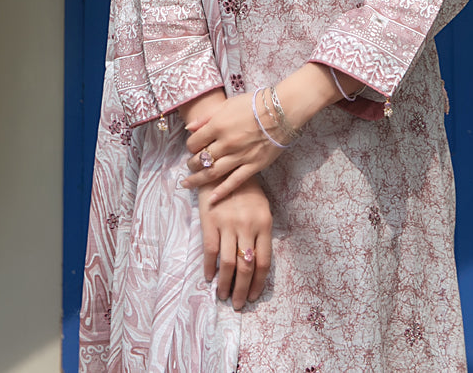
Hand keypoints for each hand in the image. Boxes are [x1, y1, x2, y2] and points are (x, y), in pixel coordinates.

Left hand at [182, 90, 278, 200]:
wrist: (281, 111)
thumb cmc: (254, 104)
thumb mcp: (227, 104)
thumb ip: (206, 117)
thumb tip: (189, 128)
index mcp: (218, 125)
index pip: (194, 142)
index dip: (190, 146)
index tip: (192, 148)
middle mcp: (226, 143)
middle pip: (201, 160)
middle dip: (192, 164)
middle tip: (190, 166)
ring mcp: (239, 156)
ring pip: (213, 173)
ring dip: (198, 180)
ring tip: (189, 183)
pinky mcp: (253, 166)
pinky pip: (234, 182)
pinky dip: (222, 191)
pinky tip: (212, 199)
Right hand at [198, 178, 272, 310]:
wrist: (222, 167)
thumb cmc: (245, 189)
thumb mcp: (262, 208)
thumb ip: (261, 233)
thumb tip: (257, 264)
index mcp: (263, 224)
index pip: (264, 262)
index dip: (258, 283)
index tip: (253, 296)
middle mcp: (247, 226)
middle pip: (246, 267)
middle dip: (242, 290)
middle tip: (238, 304)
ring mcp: (228, 224)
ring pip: (229, 263)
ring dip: (226, 284)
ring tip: (223, 295)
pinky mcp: (210, 221)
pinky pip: (210, 251)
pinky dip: (209, 268)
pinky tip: (209, 277)